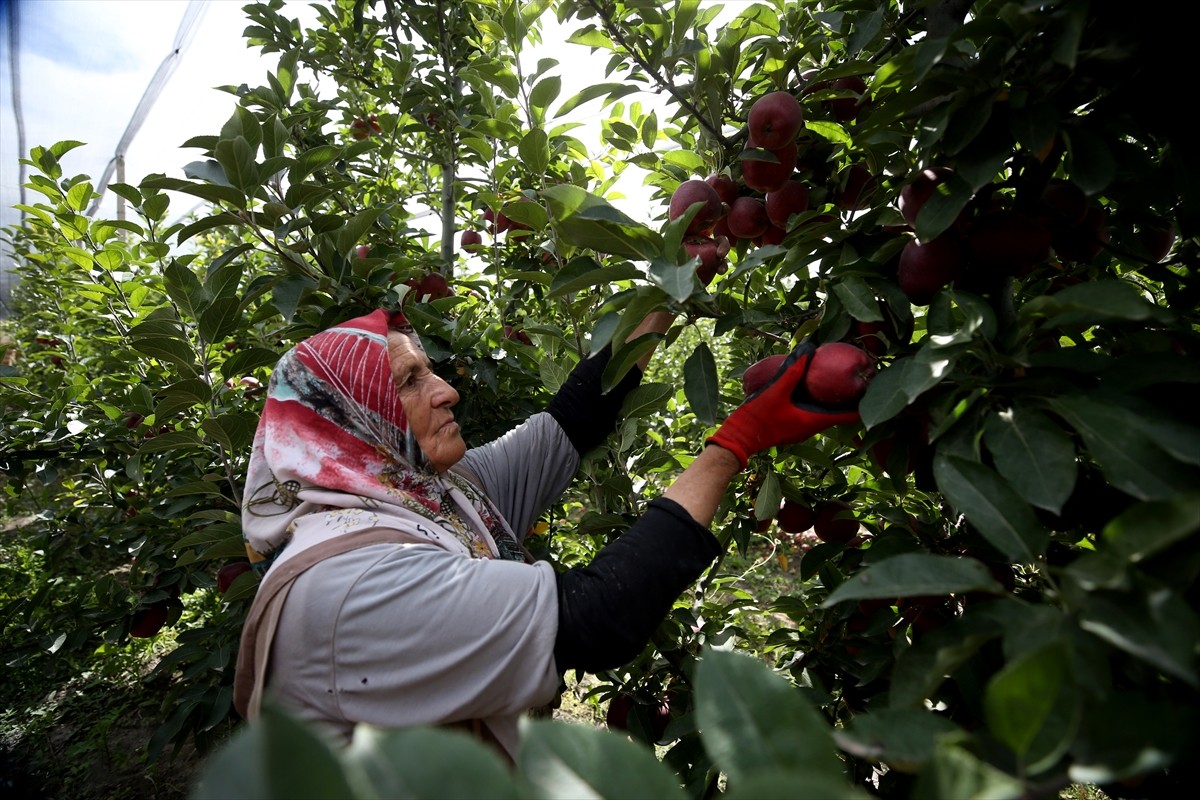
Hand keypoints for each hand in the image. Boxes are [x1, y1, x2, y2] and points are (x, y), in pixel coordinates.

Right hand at [706, 341, 861, 468]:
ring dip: (832, 399)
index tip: (871, 387)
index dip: (862, 403)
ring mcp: (801, 428)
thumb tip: (810, 348)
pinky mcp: (792, 425)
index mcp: (813, 421)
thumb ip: (792, 369)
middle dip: (848, 397)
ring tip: (839, 379)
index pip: (848, 416)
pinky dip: (818, 401)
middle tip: (857, 377)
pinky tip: (812, 387)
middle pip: (838, 413)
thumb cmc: (757, 417)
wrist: (737, 438)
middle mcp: (811, 428)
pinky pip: (812, 412)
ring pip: (825, 413)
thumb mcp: (775, 389)